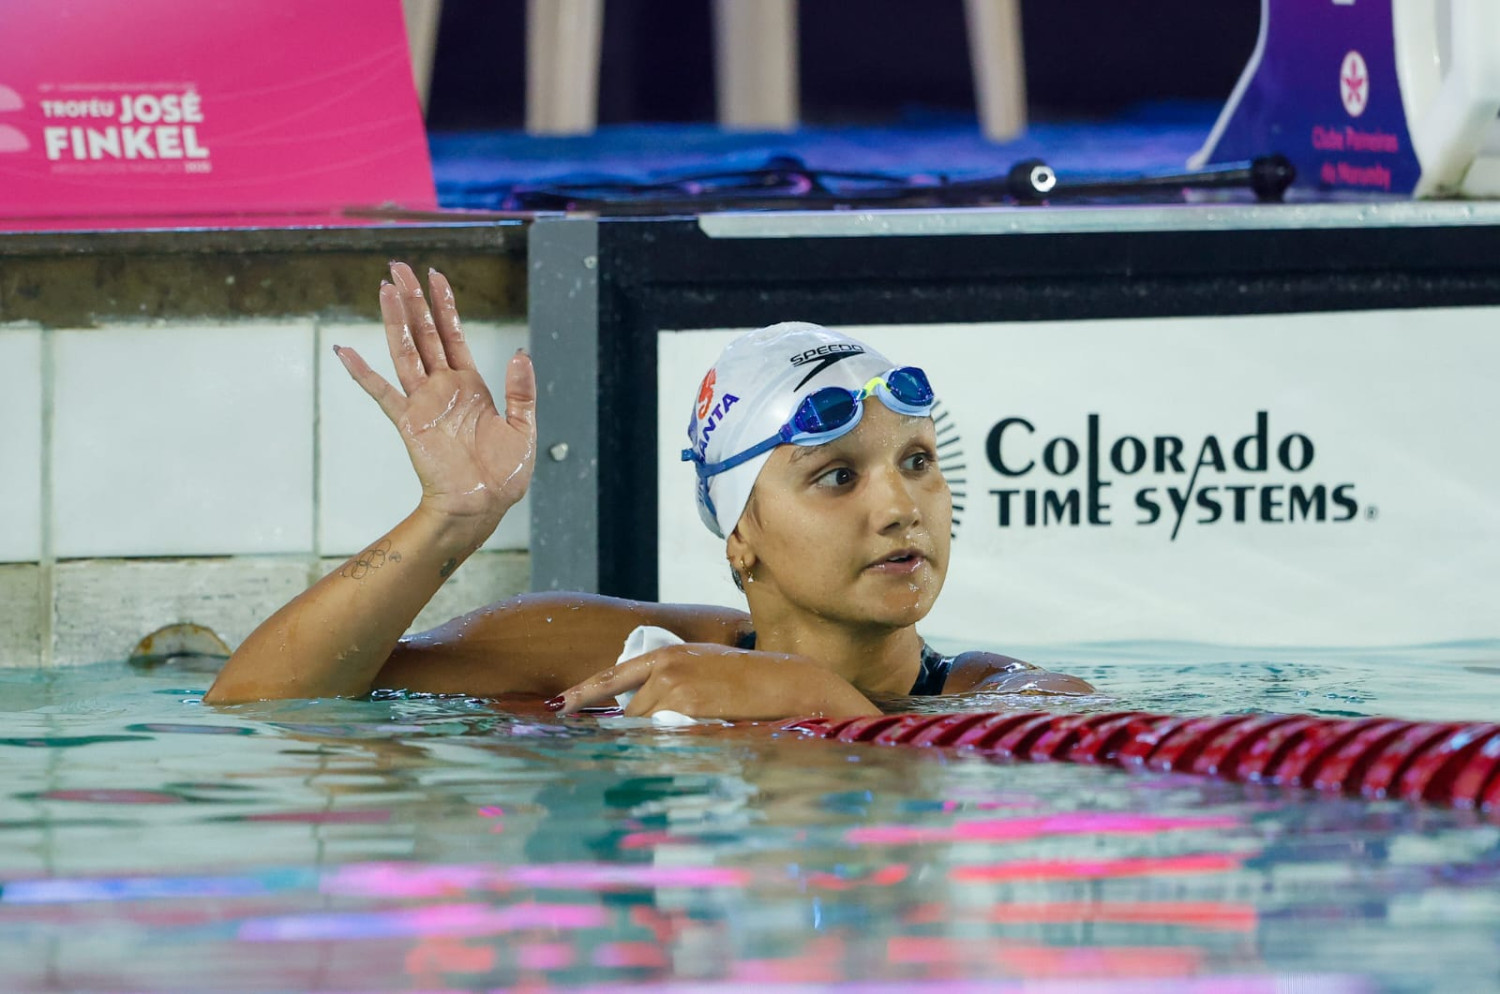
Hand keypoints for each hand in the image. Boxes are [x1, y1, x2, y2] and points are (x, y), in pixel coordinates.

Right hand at [334, 263, 536, 533]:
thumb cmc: (504, 474)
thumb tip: (521, 352)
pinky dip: (362, 372)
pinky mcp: (409, 423)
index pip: (453, 334)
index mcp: (471, 385)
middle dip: (413, 300)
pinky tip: (345, 351)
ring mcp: (424, 403)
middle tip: (399, 267)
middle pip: (424, 334)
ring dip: (394, 320)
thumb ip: (521, 391)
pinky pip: (381, 393)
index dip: (444, 305)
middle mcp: (444, 388)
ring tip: (384, 288)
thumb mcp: (523, 428)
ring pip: (405, 352)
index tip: (435, 275)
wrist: (483, 506)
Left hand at [550, 644, 881, 720]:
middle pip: (629, 711)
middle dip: (636, 730)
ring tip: (687, 736)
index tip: (560, 706)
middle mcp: (665, 666)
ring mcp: (675, 685)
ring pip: (644, 726)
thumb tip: (642, 708)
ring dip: (655, 739)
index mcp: (667, 654)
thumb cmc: (749, 680)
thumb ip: (671, 683)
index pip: (613, 675)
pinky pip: (663, 735)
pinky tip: (690, 740)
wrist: (786, 681)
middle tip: (651, 739)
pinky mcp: (688, 706)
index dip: (584, 692)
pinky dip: (668, 744)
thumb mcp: (703, 669)